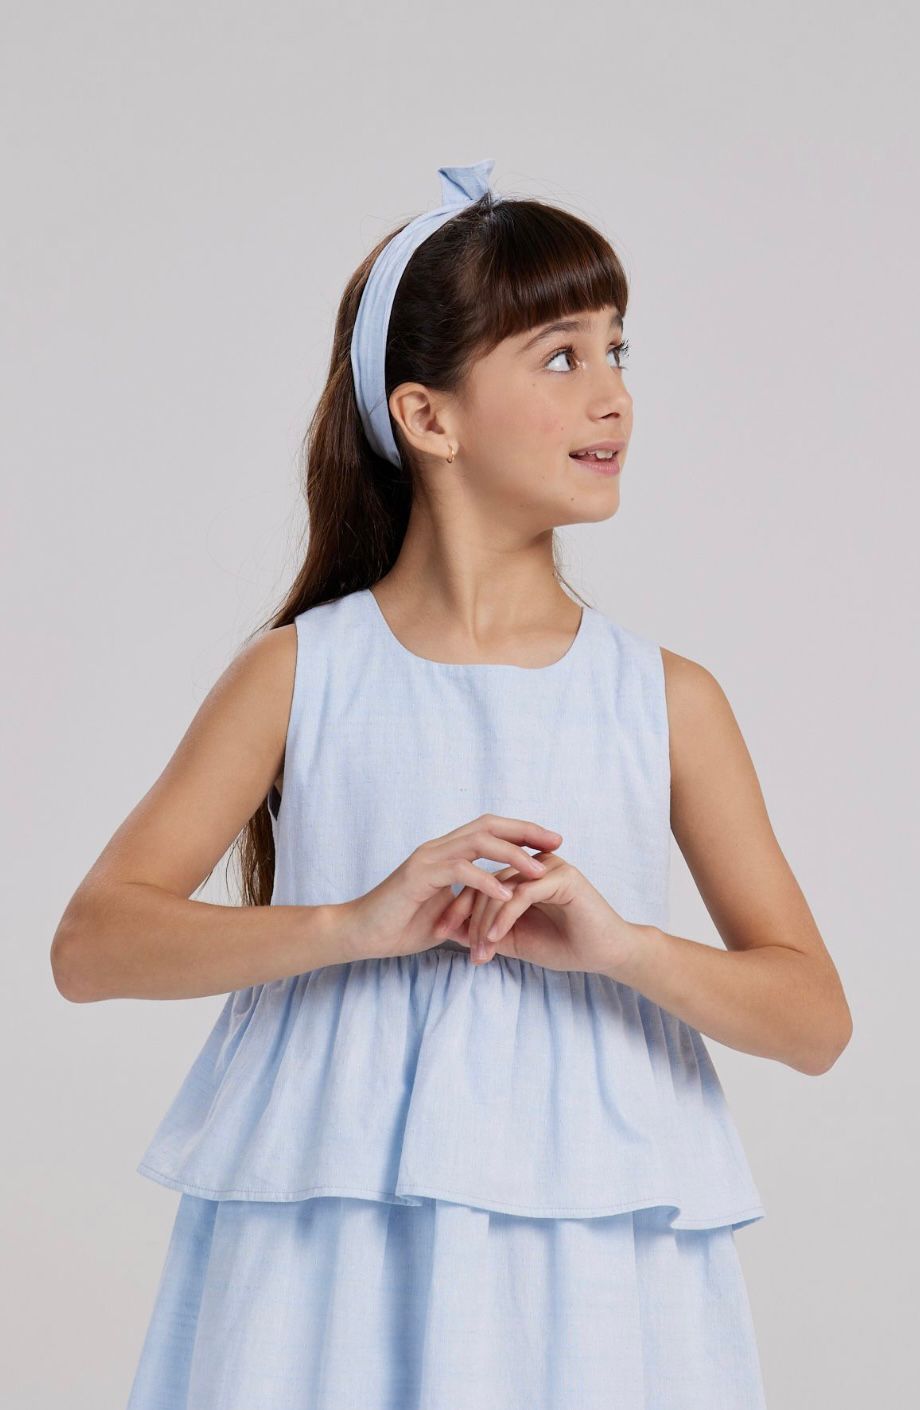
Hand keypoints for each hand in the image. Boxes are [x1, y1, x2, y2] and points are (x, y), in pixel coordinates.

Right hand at [340, 813, 564, 961]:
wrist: (361, 933)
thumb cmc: (400, 925)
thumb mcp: (446, 915)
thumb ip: (470, 906)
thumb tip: (498, 911)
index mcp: (446, 853)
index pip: (490, 830)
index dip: (522, 832)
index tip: (552, 842)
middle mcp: (438, 848)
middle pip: (489, 825)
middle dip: (525, 831)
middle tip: (556, 841)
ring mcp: (427, 858)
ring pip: (477, 842)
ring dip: (511, 854)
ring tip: (538, 870)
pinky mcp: (418, 875)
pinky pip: (458, 871)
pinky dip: (484, 880)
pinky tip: (506, 892)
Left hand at [431, 850, 642, 975]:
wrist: (605, 954)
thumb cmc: (564, 946)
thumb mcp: (516, 940)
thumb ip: (487, 931)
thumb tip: (452, 931)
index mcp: (523, 874)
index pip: (480, 882)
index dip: (458, 906)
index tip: (439, 932)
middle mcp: (534, 864)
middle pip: (486, 882)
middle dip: (464, 913)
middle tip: (448, 939)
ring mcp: (549, 867)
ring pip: (501, 888)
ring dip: (484, 921)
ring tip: (477, 950)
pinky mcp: (562, 877)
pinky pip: (522, 895)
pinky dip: (504, 918)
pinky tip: (493, 939)